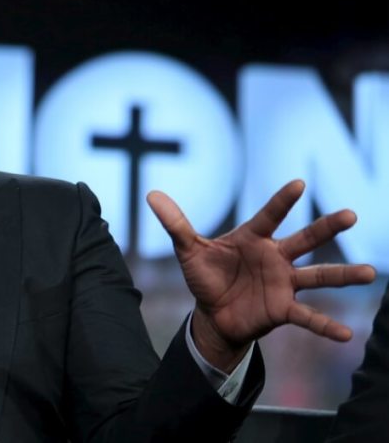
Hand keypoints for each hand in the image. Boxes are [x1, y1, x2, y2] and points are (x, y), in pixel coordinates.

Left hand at [147, 180, 375, 370]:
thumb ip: (175, 223)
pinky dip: (325, 325)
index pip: (270, 215)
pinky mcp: (282, 309)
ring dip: (342, 275)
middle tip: (350, 214)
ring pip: (317, 275)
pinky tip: (347, 334)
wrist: (211, 313)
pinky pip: (307, 316)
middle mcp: (274, 257)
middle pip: (305, 239)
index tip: (299, 183)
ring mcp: (283, 283)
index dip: (282, 201)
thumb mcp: (188, 250)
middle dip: (326, 227)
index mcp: (253, 238)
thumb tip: (151, 194)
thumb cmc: (205, 276)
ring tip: (369, 273)